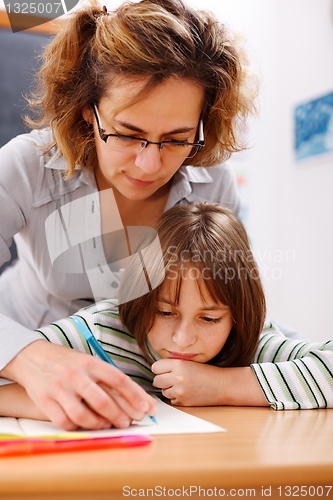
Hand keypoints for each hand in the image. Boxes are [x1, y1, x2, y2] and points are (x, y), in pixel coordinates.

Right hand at [1, 340, 156, 430]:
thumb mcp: (87, 362)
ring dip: (98, 424)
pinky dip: (77, 427)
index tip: (146, 407)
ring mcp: (59, 389)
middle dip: (119, 415)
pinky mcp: (45, 401)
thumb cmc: (66, 362)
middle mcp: (76, 375)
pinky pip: (64, 421)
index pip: (118, 379)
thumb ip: (106, 378)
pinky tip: (84, 425)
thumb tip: (133, 398)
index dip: (135, 395)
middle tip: (127, 423)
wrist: (31, 356)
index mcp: (90, 363)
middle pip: (102, 400)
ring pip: (83, 415)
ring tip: (106, 425)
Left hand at [151, 359, 268, 406]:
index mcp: (179, 364)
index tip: (164, 370)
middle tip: (171, 379)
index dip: (159, 369)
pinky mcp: (183, 402)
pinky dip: (176, 398)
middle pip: (156, 380)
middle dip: (162, 380)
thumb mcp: (189, 363)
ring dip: (169, 389)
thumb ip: (173, 365)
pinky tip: (186, 393)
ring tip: (182, 386)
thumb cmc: (207, 373)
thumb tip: (156, 370)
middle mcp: (177, 377)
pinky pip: (171, 400)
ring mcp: (179, 391)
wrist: (222, 385)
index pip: (155, 367)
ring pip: (163, 391)